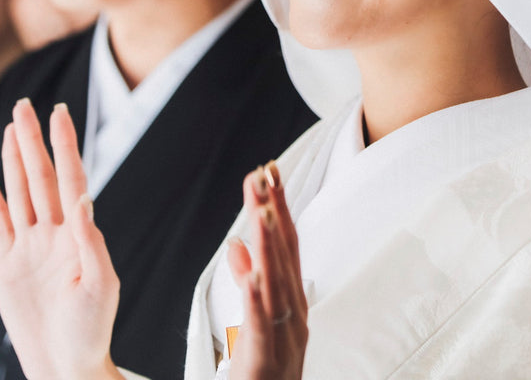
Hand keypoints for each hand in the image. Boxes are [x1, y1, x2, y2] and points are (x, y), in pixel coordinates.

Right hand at [0, 99, 124, 379]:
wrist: (65, 362)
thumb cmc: (91, 328)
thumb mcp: (100, 283)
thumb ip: (90, 240)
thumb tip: (84, 199)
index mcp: (78, 233)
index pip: (71, 178)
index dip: (65, 145)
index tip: (60, 112)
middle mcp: (54, 233)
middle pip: (40, 177)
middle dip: (33, 140)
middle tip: (25, 105)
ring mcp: (31, 247)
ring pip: (20, 193)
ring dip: (14, 160)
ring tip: (11, 129)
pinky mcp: (9, 265)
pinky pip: (1, 226)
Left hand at [227, 163, 307, 379]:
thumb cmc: (265, 371)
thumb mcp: (257, 321)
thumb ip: (249, 282)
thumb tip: (237, 244)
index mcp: (291, 302)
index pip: (286, 245)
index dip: (278, 207)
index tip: (268, 170)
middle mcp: (294, 314)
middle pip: (284, 255)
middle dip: (274, 212)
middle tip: (264, 172)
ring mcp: (284, 338)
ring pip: (276, 283)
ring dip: (270, 244)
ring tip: (263, 209)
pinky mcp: (264, 361)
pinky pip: (259, 326)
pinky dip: (256, 298)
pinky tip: (252, 273)